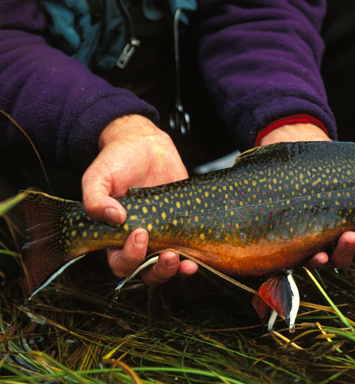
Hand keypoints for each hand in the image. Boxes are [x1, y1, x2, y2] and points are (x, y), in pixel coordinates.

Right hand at [82, 115, 197, 284]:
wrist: (144, 144)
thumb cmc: (117, 161)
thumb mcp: (98, 175)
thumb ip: (94, 198)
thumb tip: (113, 218)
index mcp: (113, 235)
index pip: (119, 262)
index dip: (129, 257)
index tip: (139, 233)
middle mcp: (138, 240)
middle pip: (145, 272)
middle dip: (156, 270)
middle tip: (166, 254)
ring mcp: (162, 234)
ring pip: (166, 267)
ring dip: (175, 270)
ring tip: (184, 263)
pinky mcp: (181, 226)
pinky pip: (187, 251)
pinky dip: (193, 259)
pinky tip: (197, 258)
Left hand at [259, 122, 354, 270]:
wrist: (308, 166)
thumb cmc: (344, 173)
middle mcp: (353, 246)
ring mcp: (330, 248)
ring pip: (343, 260)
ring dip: (347, 251)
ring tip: (350, 235)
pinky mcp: (306, 247)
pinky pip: (311, 262)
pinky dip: (317, 261)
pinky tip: (320, 255)